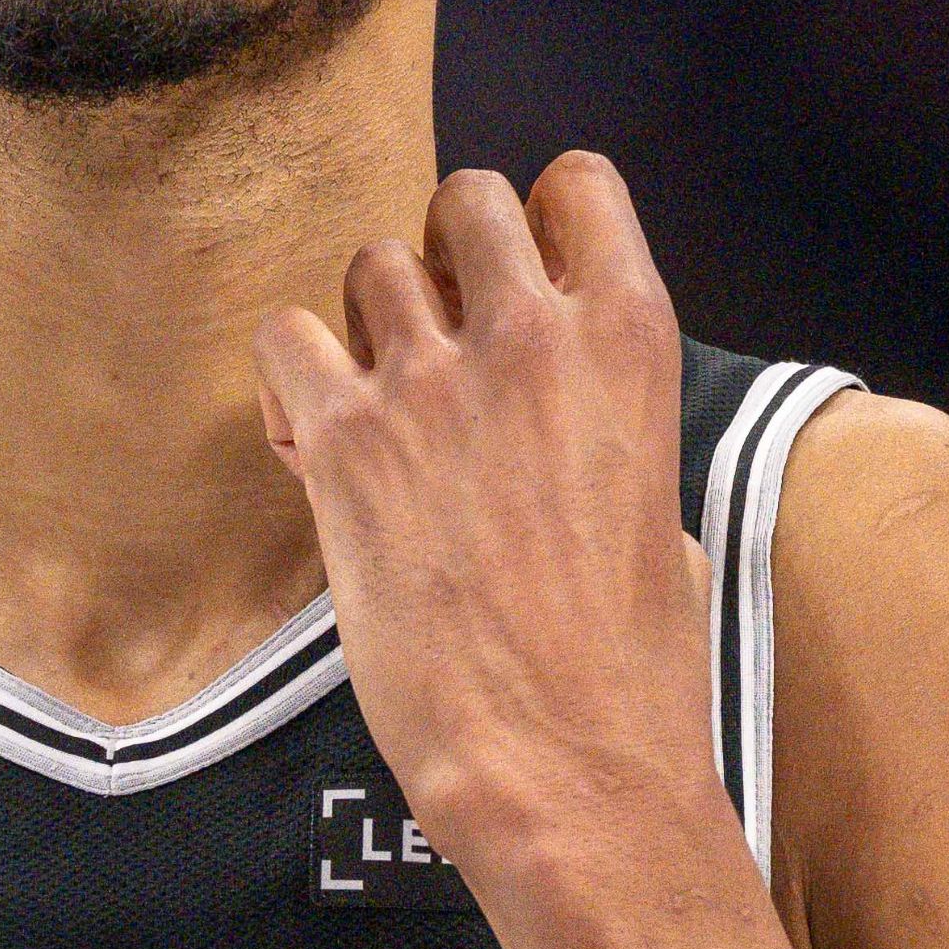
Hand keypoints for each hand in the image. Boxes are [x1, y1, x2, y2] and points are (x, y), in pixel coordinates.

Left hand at [248, 154, 724, 893]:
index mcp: (633, 340)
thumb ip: (611, 427)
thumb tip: (572, 423)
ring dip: (370, 323)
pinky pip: (283, 339)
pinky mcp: (346, 443)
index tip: (521, 283)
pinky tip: (315, 441)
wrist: (567, 763)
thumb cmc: (632, 668)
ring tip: (382, 408)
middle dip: (445, 258)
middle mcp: (533, 333)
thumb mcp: (666, 512)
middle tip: (442, 343)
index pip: (577, 185)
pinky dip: (290, 380)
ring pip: (369, 261)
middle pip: (463, 199)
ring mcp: (433, 381)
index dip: (539, 225)